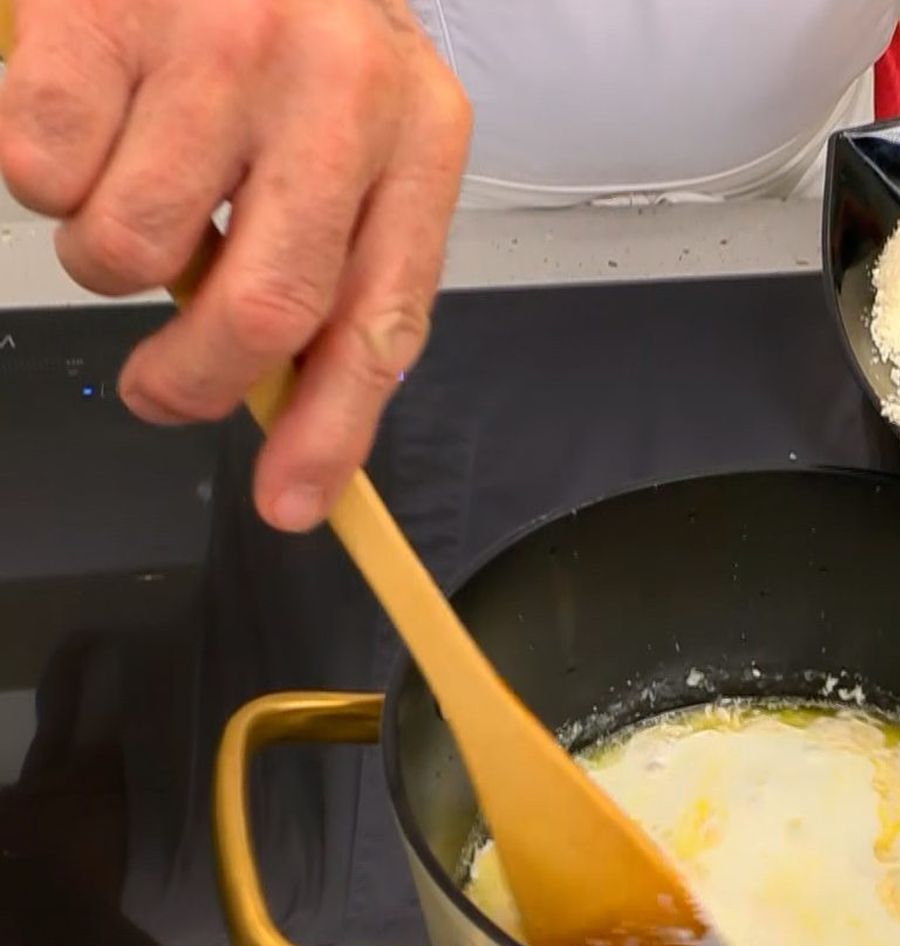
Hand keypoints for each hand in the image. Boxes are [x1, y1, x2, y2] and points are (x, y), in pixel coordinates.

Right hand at [0, 0, 471, 531]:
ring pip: (131, 250)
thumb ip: (333, 252)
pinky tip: (90, 116)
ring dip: (109, 257)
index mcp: (417, 131)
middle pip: (266, 310)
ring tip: (133, 187)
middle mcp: (335, 90)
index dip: (336, 428)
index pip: (384, 318)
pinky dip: (43, 177)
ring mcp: (217, 47)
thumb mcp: (354, 125)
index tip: (293, 502)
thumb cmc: (288, 21)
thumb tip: (290, 406)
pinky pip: (40, 175)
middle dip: (198, 382)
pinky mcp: (99, 15)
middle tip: (161, 391)